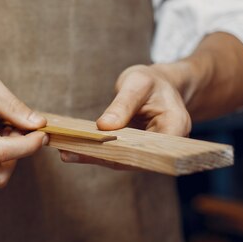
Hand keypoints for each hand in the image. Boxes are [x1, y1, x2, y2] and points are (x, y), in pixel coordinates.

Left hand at [60, 64, 190, 168]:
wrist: (159, 84)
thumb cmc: (152, 81)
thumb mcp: (138, 83)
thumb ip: (123, 104)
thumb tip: (104, 126)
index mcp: (176, 126)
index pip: (151, 148)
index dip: (124, 152)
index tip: (97, 150)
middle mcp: (166, 146)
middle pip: (133, 158)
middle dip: (101, 157)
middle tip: (70, 152)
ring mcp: (150, 151)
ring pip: (122, 160)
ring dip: (93, 157)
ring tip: (66, 152)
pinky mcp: (135, 152)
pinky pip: (115, 154)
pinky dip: (95, 151)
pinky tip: (71, 149)